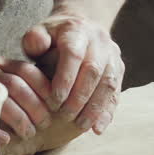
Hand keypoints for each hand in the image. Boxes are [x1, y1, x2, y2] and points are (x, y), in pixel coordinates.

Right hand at [0, 55, 53, 145]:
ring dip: (20, 119)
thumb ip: (17, 78)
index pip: (26, 69)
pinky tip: (6, 139)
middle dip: (35, 106)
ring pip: (2, 99)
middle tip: (44, 123)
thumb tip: (49, 96)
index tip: (54, 102)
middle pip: (16, 85)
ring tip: (29, 133)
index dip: (43, 85)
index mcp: (0, 63)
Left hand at [22, 14, 123, 134]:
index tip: (55, 100)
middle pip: (93, 70)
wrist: (80, 26)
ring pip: (108, 83)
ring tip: (81, 126)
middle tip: (65, 116)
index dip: (65, 78)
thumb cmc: (54, 36)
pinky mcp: (119, 68)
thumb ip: (34, 39)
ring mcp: (112, 54)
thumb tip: (38, 45)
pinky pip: (116, 92)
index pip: (74, 54)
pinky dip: (107, 112)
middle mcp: (99, 40)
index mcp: (77, 29)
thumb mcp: (40, 33)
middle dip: (80, 96)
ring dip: (95, 107)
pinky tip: (97, 128)